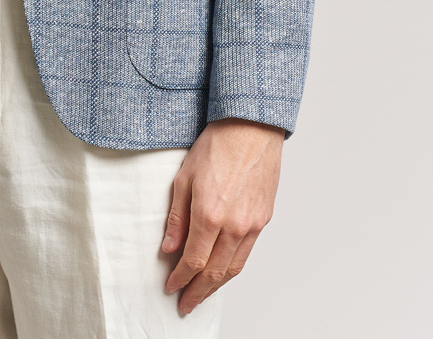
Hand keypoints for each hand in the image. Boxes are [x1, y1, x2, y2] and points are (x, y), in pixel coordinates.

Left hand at [162, 118, 284, 312]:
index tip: (170, 287)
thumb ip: (177, 217)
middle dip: (197, 292)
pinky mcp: (263, 220)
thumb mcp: (183, 177)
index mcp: (210, 214)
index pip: (192, 261)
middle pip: (214, 273)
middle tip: (185, 305)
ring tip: (201, 296)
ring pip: (233, 269)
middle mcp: (234, 225)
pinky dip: (233, 269)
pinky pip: (247, 254)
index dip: (180, 278)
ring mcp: (252, 225)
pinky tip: (223, 273)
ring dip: (215, 287)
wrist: (250, 128)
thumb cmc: (216, 146)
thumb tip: (168, 248)